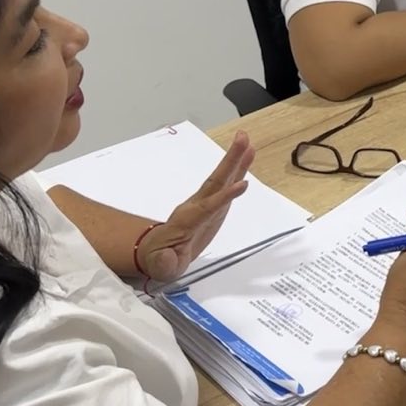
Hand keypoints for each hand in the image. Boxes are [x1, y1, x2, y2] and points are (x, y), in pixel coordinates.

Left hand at [137, 133, 252, 282]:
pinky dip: (239, 170)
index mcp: (187, 221)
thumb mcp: (160, 267)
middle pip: (216, 182)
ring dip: (235, 159)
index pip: (208, 207)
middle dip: (230, 161)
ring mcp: (206, 204)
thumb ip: (164, 263)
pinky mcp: (215, 206)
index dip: (225, 197)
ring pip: (222, 179)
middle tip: (242, 139)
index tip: (243, 185)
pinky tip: (248, 157)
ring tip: (247, 141)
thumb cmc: (160, 259)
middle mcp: (197, 207)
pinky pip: (228, 185)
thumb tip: (166, 259)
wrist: (157, 252)